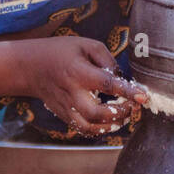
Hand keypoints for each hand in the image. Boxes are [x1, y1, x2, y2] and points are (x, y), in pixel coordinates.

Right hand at [18, 36, 148, 136]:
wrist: (30, 67)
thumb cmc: (60, 52)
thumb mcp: (85, 44)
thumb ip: (106, 59)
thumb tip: (122, 78)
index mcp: (77, 72)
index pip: (105, 84)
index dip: (127, 91)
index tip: (143, 96)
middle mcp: (71, 92)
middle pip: (96, 113)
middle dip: (119, 113)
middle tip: (131, 106)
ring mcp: (66, 107)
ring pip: (89, 127)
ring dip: (111, 125)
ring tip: (123, 116)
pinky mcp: (64, 115)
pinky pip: (83, 129)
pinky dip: (99, 129)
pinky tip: (109, 121)